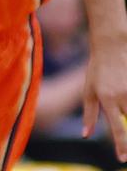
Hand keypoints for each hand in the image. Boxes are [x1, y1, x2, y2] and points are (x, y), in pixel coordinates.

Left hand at [82, 37, 126, 161]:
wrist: (112, 48)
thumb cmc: (97, 70)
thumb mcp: (88, 91)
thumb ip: (89, 114)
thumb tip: (85, 135)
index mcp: (107, 98)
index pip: (117, 128)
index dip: (121, 145)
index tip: (123, 159)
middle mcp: (123, 96)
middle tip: (123, 139)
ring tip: (118, 102)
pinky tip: (124, 102)